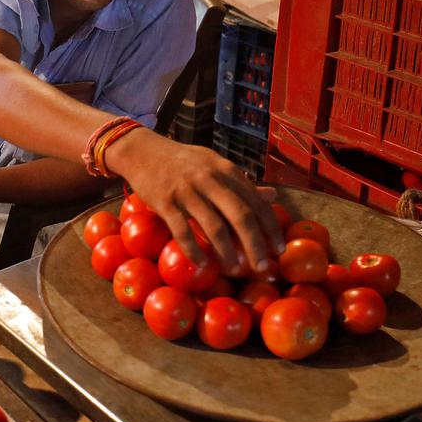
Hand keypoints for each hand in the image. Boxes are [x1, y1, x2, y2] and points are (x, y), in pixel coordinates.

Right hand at [108, 129, 283, 275]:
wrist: (143, 151)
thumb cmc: (183, 162)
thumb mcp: (215, 166)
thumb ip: (241, 183)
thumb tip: (272, 196)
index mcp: (226, 171)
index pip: (256, 202)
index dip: (270, 227)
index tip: (278, 249)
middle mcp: (210, 180)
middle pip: (241, 216)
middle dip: (255, 245)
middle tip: (261, 267)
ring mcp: (187, 191)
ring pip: (214, 226)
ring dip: (226, 252)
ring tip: (233, 270)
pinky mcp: (165, 202)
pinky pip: (182, 231)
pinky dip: (194, 250)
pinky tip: (202, 264)